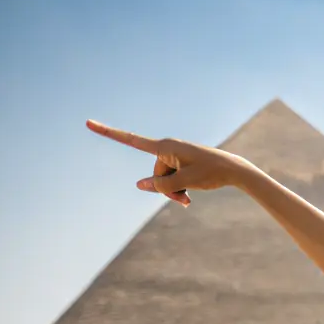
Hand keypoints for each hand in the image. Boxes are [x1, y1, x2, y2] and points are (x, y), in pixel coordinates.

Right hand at [86, 121, 254, 206]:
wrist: (234, 170)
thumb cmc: (211, 172)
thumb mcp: (184, 182)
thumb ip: (160, 185)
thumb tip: (140, 185)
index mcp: (165, 146)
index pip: (131, 140)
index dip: (109, 133)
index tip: (88, 123)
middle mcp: (168, 148)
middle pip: (155, 174)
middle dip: (165, 189)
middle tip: (185, 200)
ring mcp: (175, 155)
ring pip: (164, 179)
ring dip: (173, 191)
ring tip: (189, 199)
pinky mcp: (182, 162)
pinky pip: (173, 179)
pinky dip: (179, 188)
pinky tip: (190, 196)